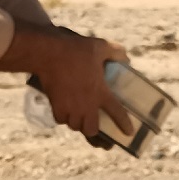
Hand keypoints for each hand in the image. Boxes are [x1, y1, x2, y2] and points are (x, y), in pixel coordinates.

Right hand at [0, 23, 132, 141]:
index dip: (125, 124)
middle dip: (93, 130)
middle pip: (91, 130)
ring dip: (77, 123)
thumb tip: (125, 58)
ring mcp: (70, 107)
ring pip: (74, 126)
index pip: (117, 113)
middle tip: (93, 123)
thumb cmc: (76, 50)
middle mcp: (86, 105)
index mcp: (101, 92)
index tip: (129, 133)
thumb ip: (115, 52)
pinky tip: (64, 111)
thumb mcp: (100, 46)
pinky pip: (60, 120)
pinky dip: (63, 118)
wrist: (49, 53)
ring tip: (78, 117)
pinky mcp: (55, 106)